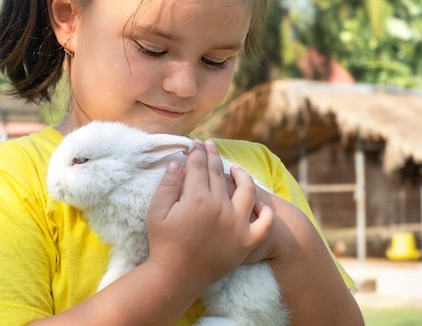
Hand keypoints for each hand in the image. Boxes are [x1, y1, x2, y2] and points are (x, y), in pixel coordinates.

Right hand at [146, 139, 273, 286]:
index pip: (199, 166)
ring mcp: (237, 224)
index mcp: (197, 198)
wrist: (176, 277)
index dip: (197, 152)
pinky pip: (264, 223)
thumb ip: (167, 184)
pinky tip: (258, 203)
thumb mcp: (157, 211)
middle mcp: (220, 207)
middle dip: (214, 157)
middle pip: (220, 174)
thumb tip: (176, 162)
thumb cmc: (163, 243)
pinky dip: (265, 212)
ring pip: (247, 191)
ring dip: (242, 176)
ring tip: (236, 170)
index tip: (197, 143)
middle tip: (211, 146)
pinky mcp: (247, 241)